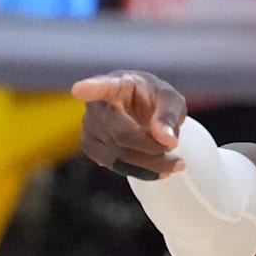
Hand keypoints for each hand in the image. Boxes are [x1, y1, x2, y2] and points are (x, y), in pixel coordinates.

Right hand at [71, 70, 187, 179]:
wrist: (144, 111)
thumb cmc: (155, 99)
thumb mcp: (171, 100)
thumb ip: (169, 116)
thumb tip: (166, 141)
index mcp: (115, 84)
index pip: (99, 86)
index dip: (89, 88)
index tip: (80, 89)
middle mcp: (95, 104)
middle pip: (122, 135)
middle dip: (152, 149)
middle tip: (176, 152)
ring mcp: (89, 127)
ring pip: (118, 155)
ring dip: (149, 164)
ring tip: (174, 163)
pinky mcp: (90, 147)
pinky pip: (114, 165)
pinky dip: (140, 171)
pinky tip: (159, 169)